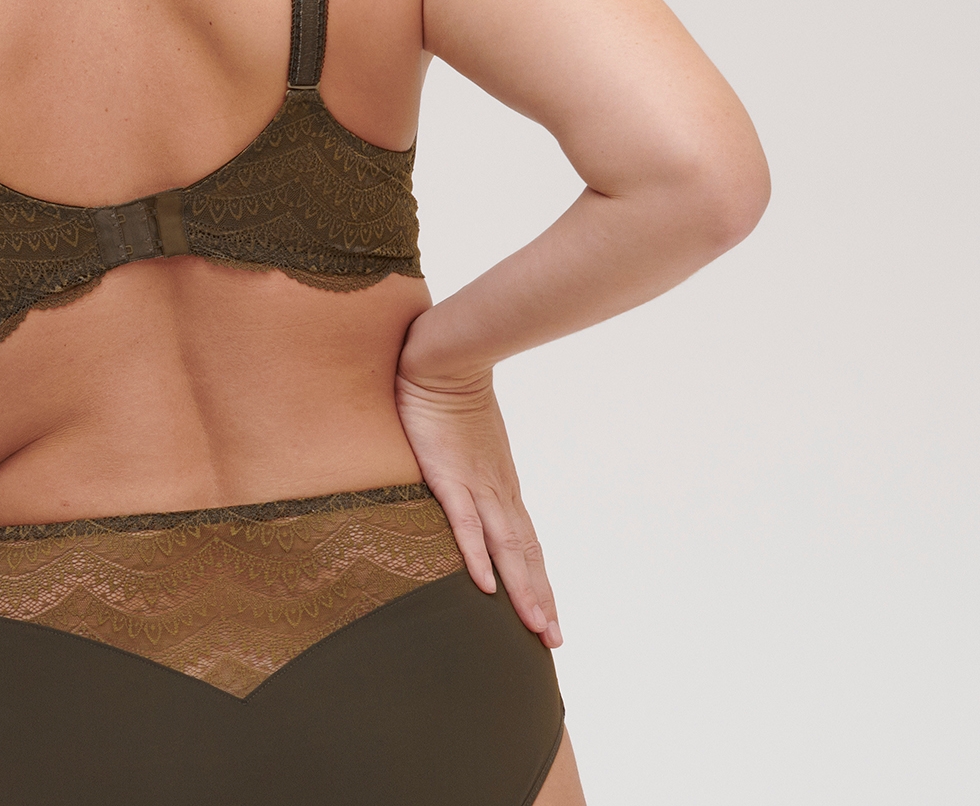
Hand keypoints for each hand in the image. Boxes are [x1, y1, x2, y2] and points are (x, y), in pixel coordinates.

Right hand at [394, 351, 561, 649]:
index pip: (526, 543)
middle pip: (525, 554)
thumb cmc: (452, 396)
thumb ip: (469, 469)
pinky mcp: (448, 475)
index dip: (538, 581)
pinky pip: (464, 522)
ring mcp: (475, 485)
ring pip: (505, 547)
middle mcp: (497, 492)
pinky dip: (476, 555)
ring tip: (535, 627)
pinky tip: (484, 584)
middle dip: (539, 598)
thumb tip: (468, 485)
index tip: (548, 618)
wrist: (447, 360)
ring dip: (522, 589)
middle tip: (552, 640)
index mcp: (501, 486)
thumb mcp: (468, 444)